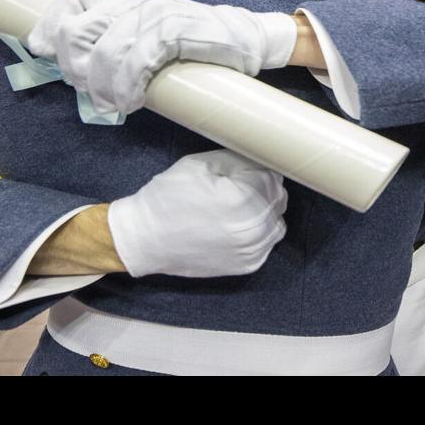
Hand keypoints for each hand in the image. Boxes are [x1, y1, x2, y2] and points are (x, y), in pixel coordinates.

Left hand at [26, 0, 299, 114]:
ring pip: (103, 53)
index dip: (49, 31)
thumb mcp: (145, 39)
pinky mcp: (172, 29)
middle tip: (95, 94)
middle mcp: (132, 1)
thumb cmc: (192, 49)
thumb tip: (69, 66)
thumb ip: (112, 45)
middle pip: (76, 33)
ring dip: (104, 88)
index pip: (67, 3)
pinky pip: (135, 60)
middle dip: (77, 71)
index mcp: (121, 0)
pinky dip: (128, 87)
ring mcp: (152, 12)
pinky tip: (135, 100)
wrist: (245, 42)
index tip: (46, 57)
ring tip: (117, 105)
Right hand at [107, 149, 287, 278]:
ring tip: (237, 207)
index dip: (255, 169)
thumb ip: (238, 159)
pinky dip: (259, 232)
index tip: (239, 170)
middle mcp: (254, 228)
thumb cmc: (168, 198)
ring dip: (264, 211)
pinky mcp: (248, 265)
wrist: (146, 238)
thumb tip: (260, 160)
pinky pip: (268, 242)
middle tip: (238, 186)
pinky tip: (236, 226)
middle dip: (263, 188)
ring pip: (277, 221)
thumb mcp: (200, 164)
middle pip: (278, 198)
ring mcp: (253, 250)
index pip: (271, 176)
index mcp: (244, 200)